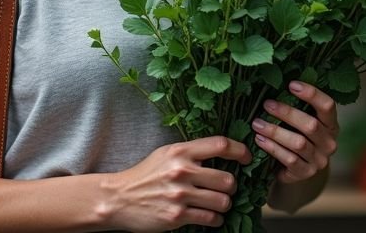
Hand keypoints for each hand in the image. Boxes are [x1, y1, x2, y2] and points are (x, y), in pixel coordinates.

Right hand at [106, 136, 250, 230]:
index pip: (221, 145)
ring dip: (225, 205)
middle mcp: (182, 171)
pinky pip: (210, 218)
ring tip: (219, 204)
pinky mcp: (176, 216)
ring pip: (223, 201)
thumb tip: (222, 153)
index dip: (240, 151)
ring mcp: (179, 195)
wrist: (118, 198)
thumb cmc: (144, 175)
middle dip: (232, 187)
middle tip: (227, 189)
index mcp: (181, 151)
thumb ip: (191, 153)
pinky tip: (211, 217)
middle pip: (228, 178)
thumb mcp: (166, 155)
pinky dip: (216, 219)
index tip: (247, 158)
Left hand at [251, 80, 339, 184]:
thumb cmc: (298, 136)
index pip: (328, 106)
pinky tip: (260, 140)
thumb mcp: (302, 122)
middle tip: (266, 104)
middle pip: (311, 125)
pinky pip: (289, 159)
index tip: (291, 84)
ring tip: (257, 123)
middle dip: (287, 113)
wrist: (299, 170)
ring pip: (299, 143)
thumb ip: (297, 107)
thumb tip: (276, 81)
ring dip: (275, 131)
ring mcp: (320, 160)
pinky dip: (273, 149)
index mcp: (332, 124)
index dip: (312, 94)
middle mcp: (330, 142)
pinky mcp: (306, 173)